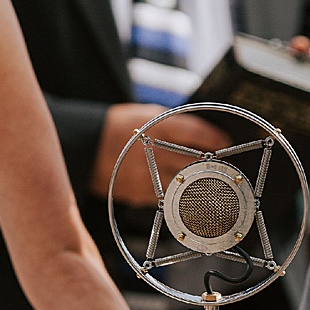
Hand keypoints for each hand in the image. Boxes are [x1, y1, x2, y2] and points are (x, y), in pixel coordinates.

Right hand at [92, 103, 233, 204]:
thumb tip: (201, 133)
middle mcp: (154, 153)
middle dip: (210, 162)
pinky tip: (177, 185)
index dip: (216, 139)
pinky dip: (175, 190)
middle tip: (218, 162)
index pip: (198, 133)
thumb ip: (174, 122)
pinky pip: (167, 195)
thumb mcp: (147, 114)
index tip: (224, 143)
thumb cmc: (117, 128)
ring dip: (195, 180)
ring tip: (201, 176)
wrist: (85, 148)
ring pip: (185, 182)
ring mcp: (148, 176)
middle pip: (196, 161)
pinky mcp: (140, 193)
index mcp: (158, 128)